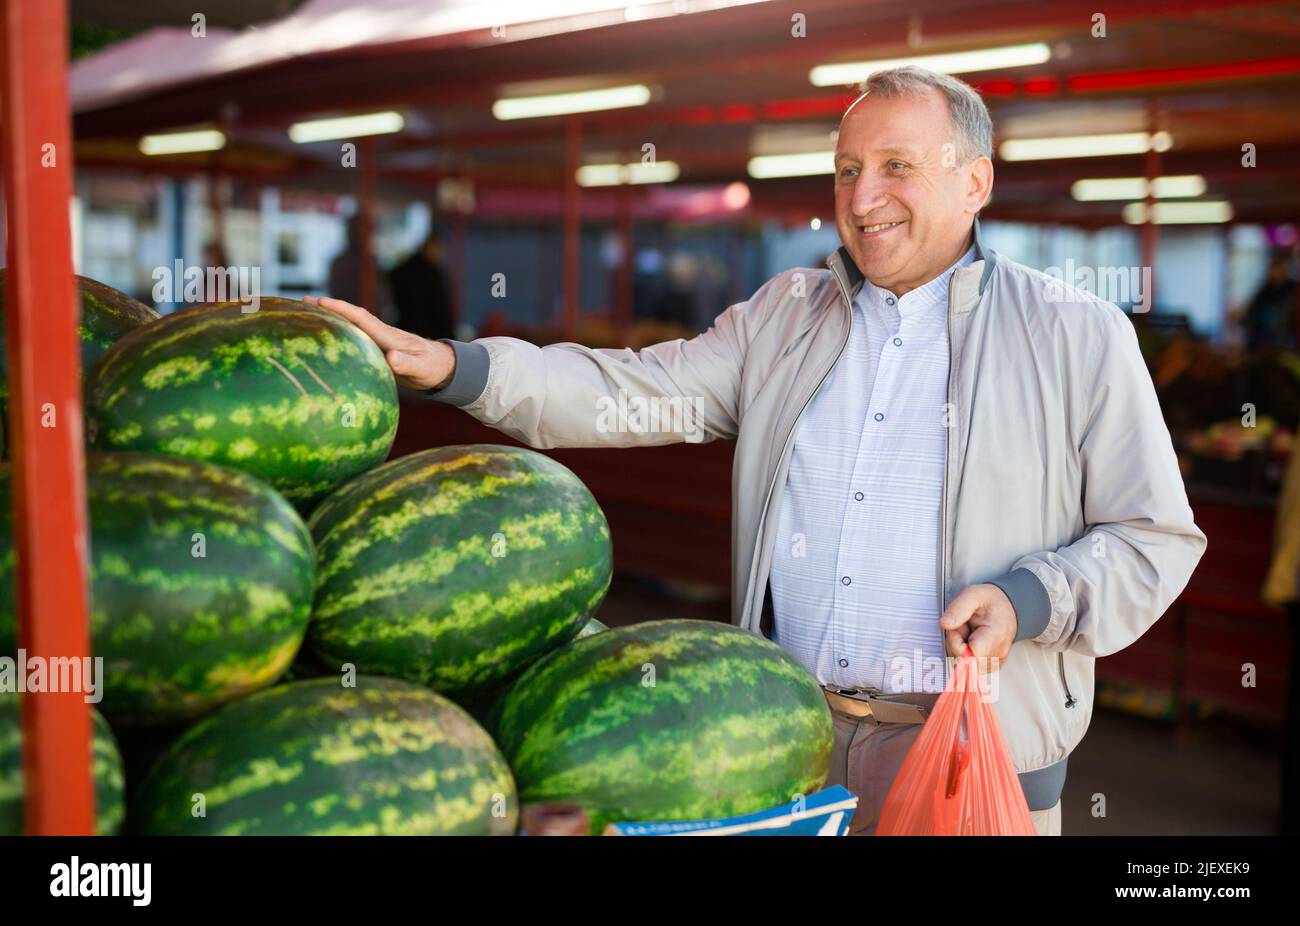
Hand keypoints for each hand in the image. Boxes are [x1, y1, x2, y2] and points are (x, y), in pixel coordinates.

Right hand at [302, 295, 455, 389]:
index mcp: (387, 336)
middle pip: (351, 318)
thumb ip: (407, 364)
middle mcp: (380, 334)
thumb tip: (391, 357)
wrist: (442, 368)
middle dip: (328, 309)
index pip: (361, 318)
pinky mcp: (377, 350)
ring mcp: (378, 341)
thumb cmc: (432, 368)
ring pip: (351, 327)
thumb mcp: (421, 369)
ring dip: (331, 320)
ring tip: (305, 316)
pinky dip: (339, 334)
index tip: (319, 301)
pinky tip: (326, 339)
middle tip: (301, 301)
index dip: (341, 309)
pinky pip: (354, 339)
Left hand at [938, 584, 1017, 669]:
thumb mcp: (972, 595)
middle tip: (964, 626)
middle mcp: (999, 652)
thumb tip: (944, 624)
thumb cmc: (991, 601)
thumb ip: (958, 609)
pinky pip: (971, 665)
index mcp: (995, 636)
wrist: (1005, 606)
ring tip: (969, 632)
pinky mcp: (992, 665)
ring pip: (966, 665)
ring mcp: (996, 661)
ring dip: (961, 649)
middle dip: (957, 644)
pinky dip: (967, 654)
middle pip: (965, 661)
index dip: (956, 642)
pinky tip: (972, 641)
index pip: (969, 656)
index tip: (958, 627)